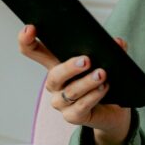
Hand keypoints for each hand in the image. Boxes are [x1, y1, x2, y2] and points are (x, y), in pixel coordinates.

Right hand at [18, 25, 131, 144]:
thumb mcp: (108, 61)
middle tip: (86, 60)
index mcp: (57, 64)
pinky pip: (80, 107)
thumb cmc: (104, 80)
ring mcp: (62, 102)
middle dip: (69, 67)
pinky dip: (93, 96)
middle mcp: (56, 84)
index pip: (33, 51)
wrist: (114, 110)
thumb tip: (118, 42)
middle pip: (53, 75)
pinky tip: (103, 89)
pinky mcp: (73, 116)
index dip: (27, 40)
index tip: (30, 28)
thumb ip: (112, 50)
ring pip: (70, 92)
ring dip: (87, 82)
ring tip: (102, 74)